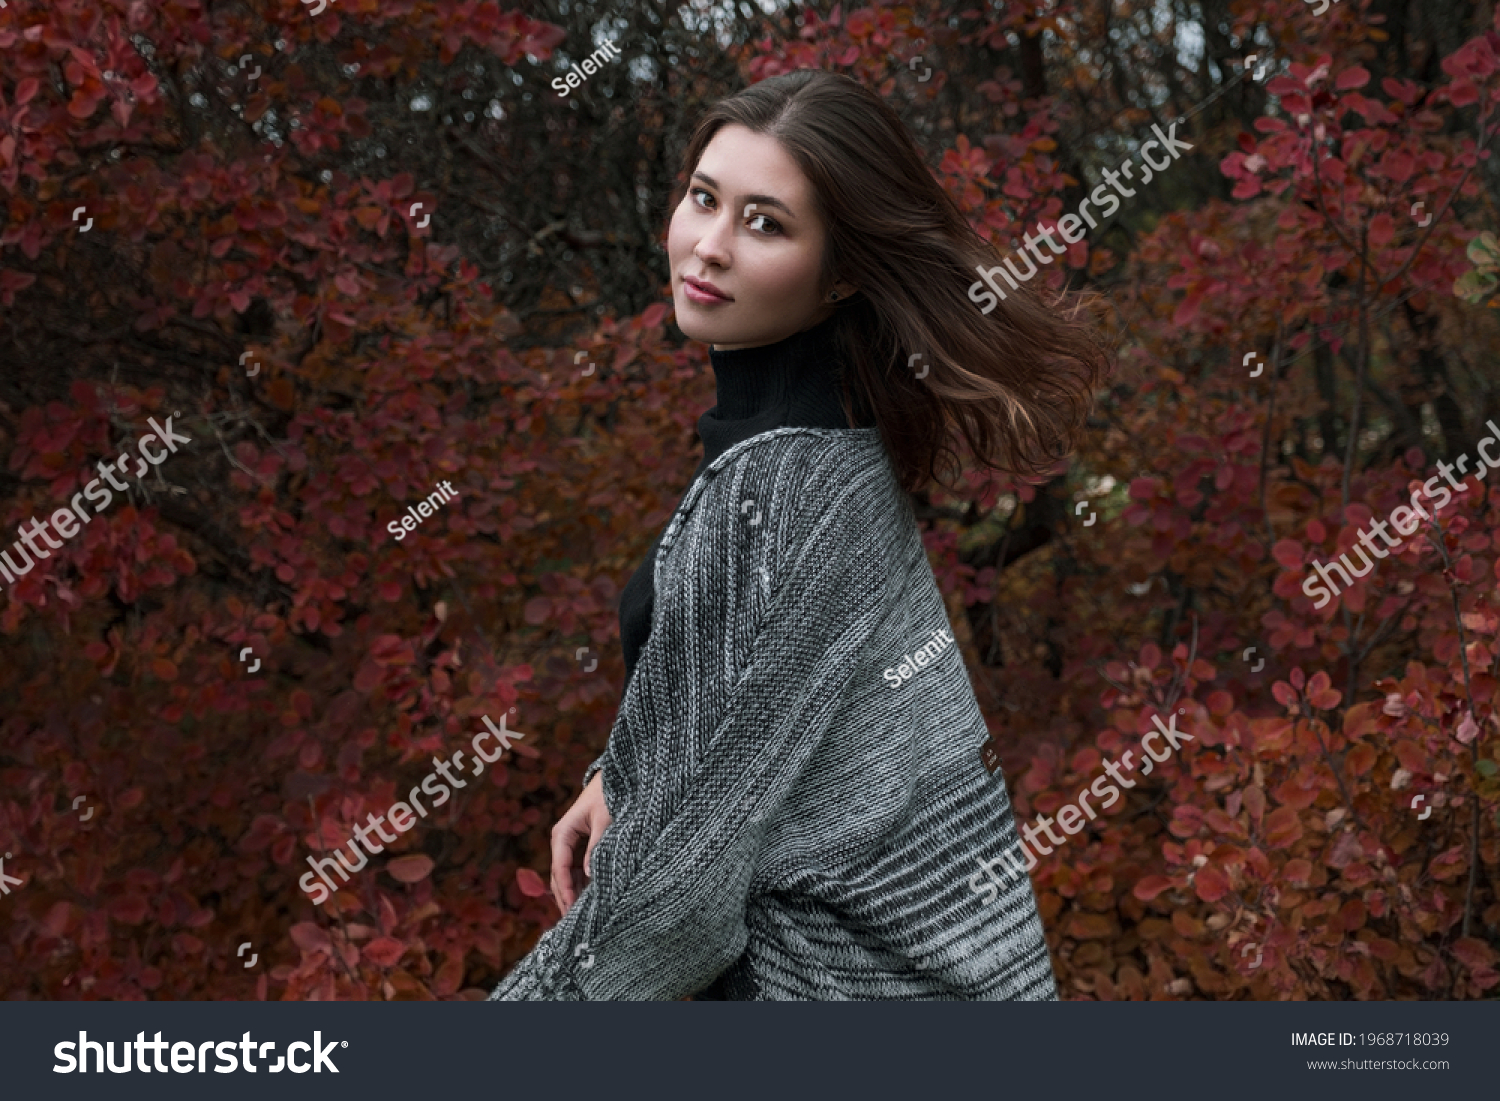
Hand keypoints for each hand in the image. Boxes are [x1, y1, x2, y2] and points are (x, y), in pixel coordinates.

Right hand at [549, 769, 610, 916]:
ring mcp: (570, 844)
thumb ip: (596, 847)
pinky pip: (577, 869)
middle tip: (573, 924)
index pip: (560, 868)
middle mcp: (562, 840)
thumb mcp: (604, 820)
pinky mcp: (581, 846)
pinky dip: (581, 884)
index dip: (565, 890)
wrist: (616, 778)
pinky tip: (588, 900)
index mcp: (562, 833)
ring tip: (581, 917)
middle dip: (565, 898)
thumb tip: (590, 876)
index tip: (571, 910)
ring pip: (567, 875)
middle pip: (559, 875)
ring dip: (572, 893)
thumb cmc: (609, 795)